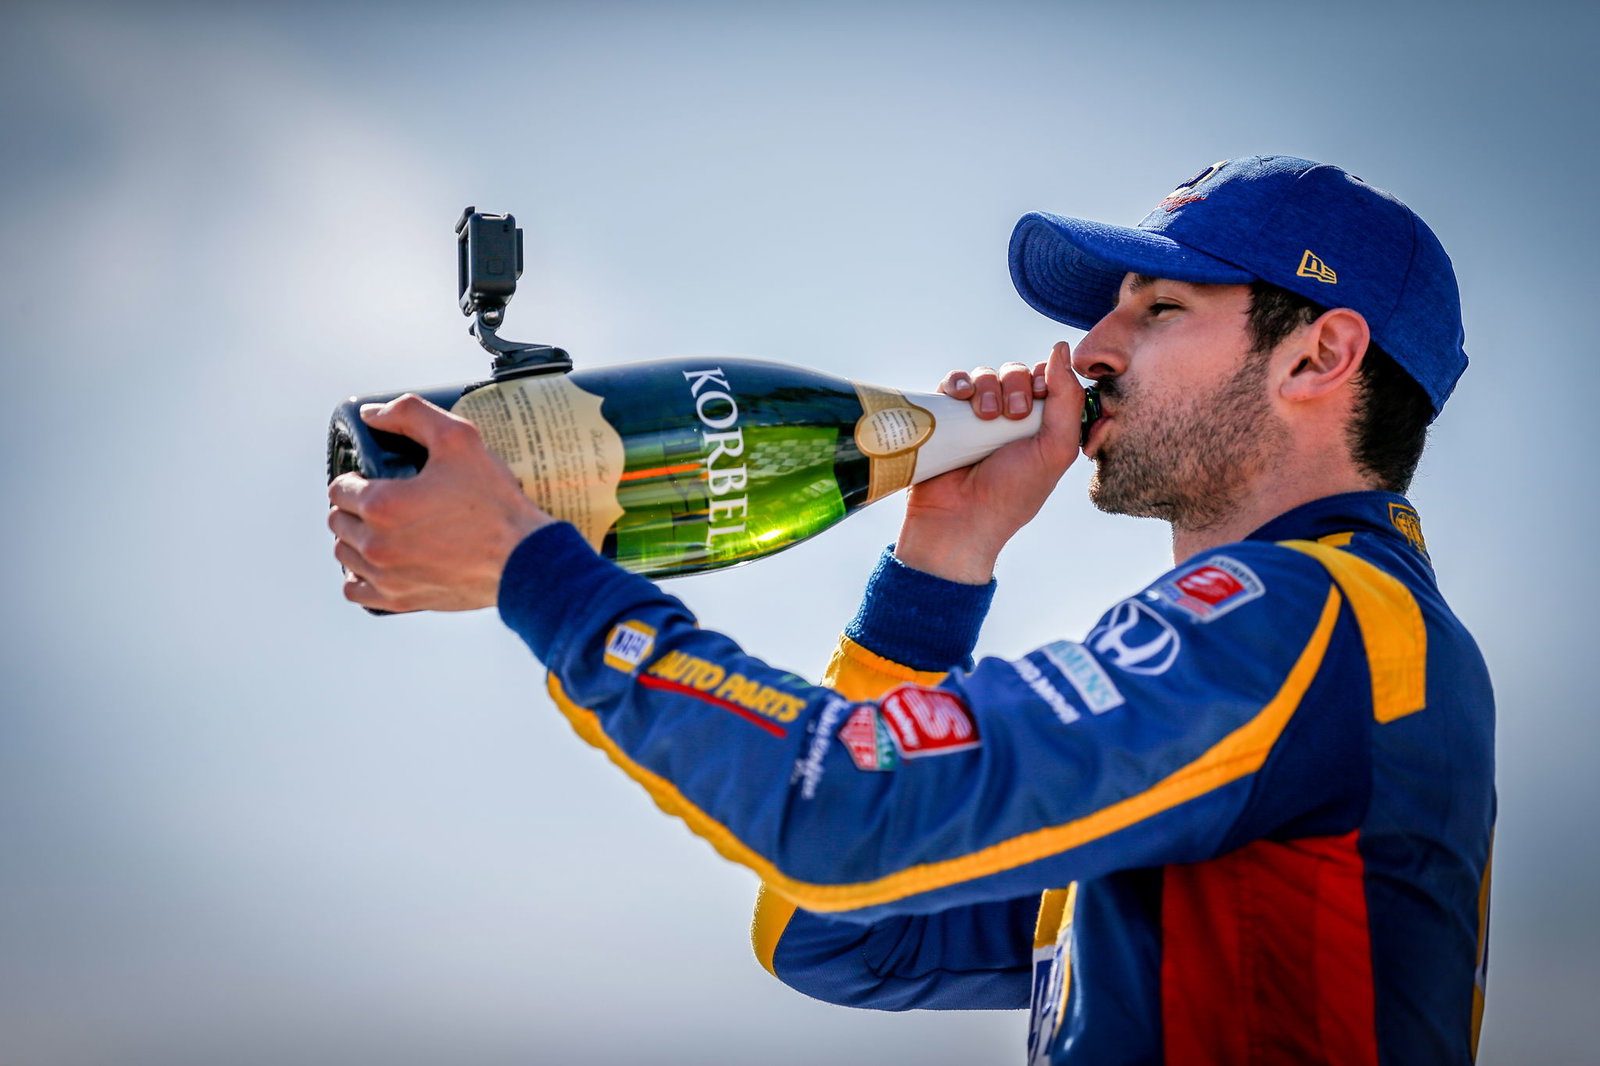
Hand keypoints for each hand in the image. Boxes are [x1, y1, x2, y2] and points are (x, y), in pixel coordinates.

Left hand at [327, 395, 553, 611]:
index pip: (339, 488)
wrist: (523, 560)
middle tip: (382, 501)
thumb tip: (372, 414)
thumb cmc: (495, 502)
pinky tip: (378, 564)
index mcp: (381, 504)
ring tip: (381, 530)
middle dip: (353, 507)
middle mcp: (375, 544)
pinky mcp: (400, 601)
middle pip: (338, 521)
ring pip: (344, 555)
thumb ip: (411, 413)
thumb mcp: (459, 439)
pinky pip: (355, 591)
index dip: (355, 479)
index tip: (373, 479)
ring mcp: (385, 577)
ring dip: (355, 539)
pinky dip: (359, 576)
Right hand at [894, 342, 1082, 582]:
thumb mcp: (1055, 449)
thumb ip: (1067, 399)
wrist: (960, 519)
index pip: (1048, 379)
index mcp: (1041, 425)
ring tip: (984, 416)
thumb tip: (1061, 346)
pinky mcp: (946, 415)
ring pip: (986, 374)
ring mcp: (976, 416)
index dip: (1046, 379)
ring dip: (988, 387)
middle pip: (1017, 372)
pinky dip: (959, 382)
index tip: (1040, 400)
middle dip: (1016, 386)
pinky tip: (960, 397)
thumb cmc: (1013, 492)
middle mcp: (1010, 417)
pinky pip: (954, 381)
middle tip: (1011, 416)